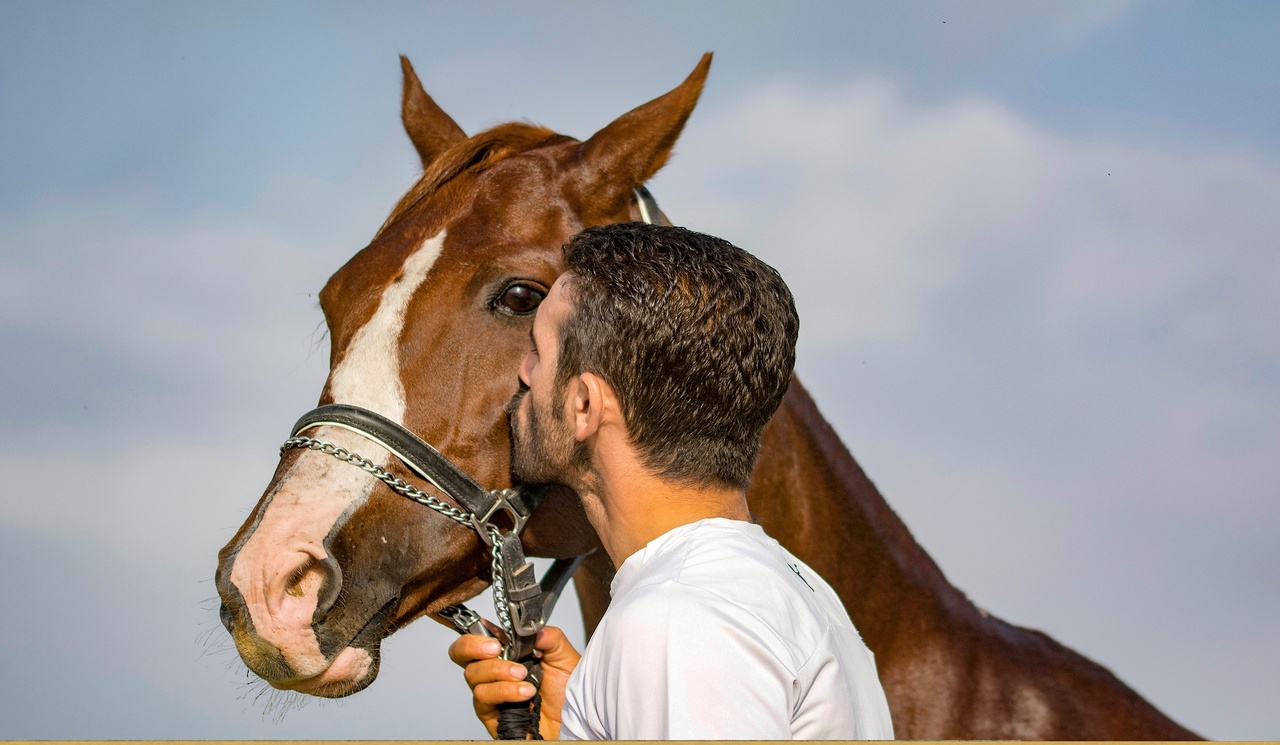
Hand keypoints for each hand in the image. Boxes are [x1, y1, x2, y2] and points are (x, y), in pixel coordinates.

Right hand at [448, 626, 580, 739]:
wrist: (572, 723)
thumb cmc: (565, 694)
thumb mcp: (564, 658)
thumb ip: (549, 637)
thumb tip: (530, 627)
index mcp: (508, 653)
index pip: (479, 637)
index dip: (479, 633)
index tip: (496, 636)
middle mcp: (494, 672)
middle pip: (461, 654)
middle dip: (472, 646)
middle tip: (495, 648)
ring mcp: (491, 692)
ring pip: (473, 675)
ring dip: (499, 671)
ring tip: (525, 676)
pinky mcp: (490, 714)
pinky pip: (483, 698)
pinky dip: (504, 691)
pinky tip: (524, 693)